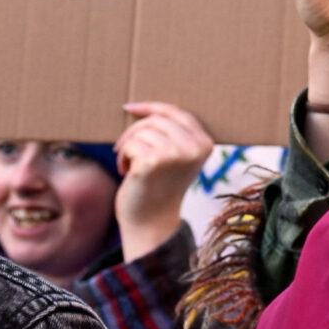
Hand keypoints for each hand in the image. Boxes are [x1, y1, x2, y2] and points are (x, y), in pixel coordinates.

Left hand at [113, 101, 214, 262]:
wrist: (151, 222)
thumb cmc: (159, 187)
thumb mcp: (177, 157)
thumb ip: (174, 134)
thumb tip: (146, 106)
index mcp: (205, 144)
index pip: (177, 113)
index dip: (151, 107)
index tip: (130, 107)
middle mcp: (194, 148)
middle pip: (156, 120)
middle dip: (135, 132)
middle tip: (124, 150)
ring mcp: (175, 154)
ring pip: (141, 132)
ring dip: (128, 147)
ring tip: (131, 166)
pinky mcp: (153, 162)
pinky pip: (130, 145)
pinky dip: (123, 157)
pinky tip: (127, 173)